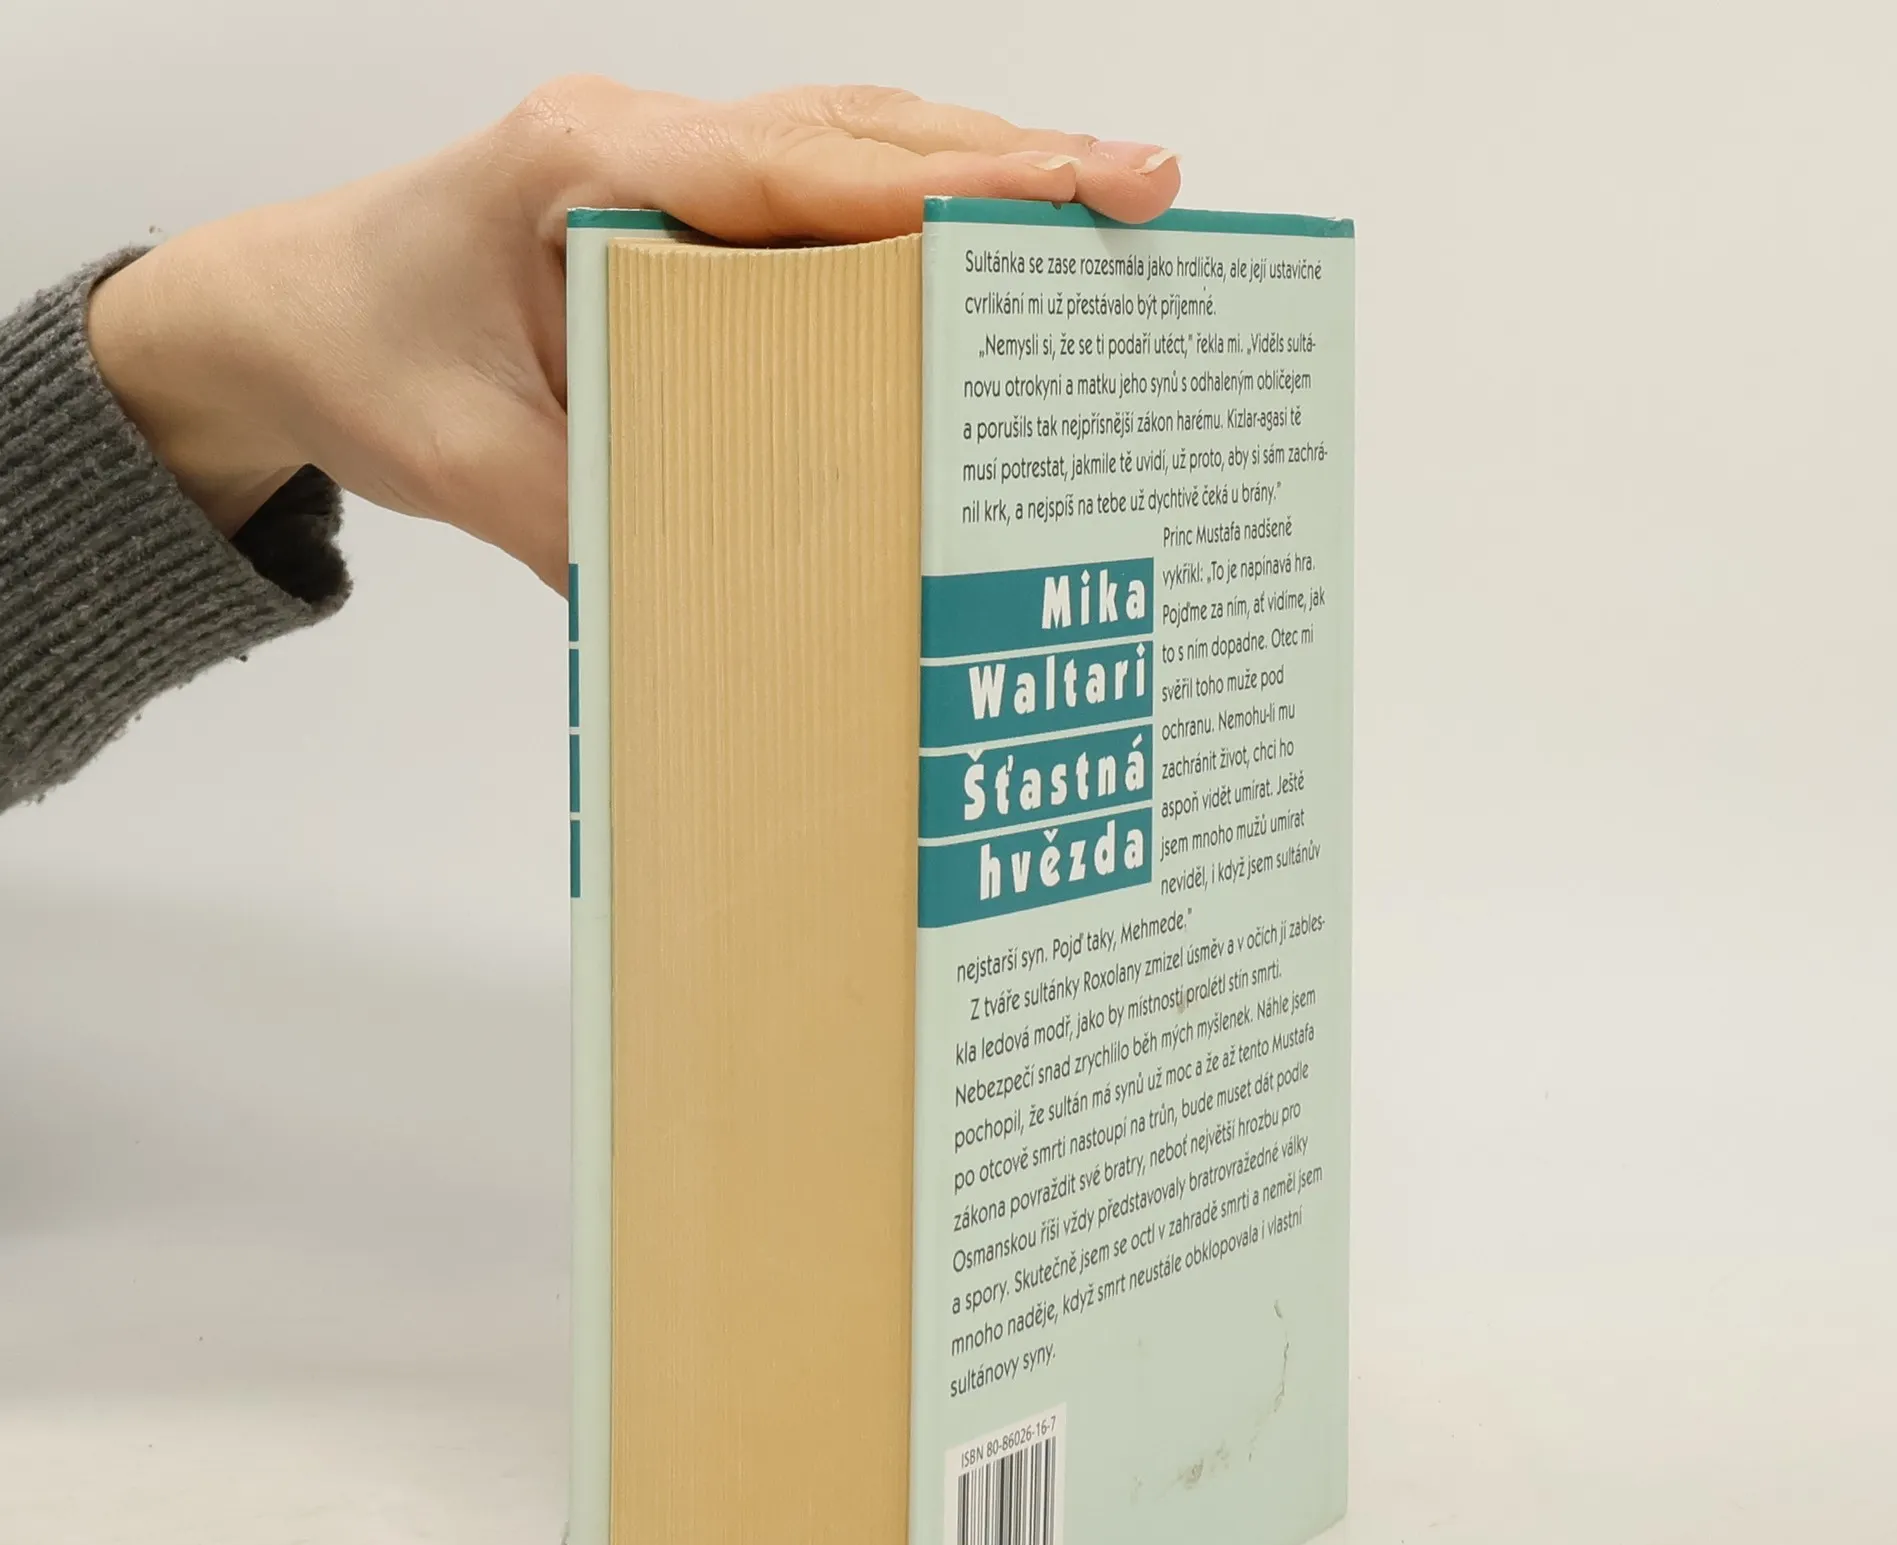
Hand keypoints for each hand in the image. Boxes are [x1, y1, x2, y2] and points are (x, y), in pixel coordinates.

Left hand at [85, 81, 1181, 589]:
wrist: (287, 314)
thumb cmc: (367, 362)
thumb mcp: (473, 469)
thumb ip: (605, 521)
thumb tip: (751, 598)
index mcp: (592, 170)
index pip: (808, 169)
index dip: (957, 184)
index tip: (1086, 190)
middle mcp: (641, 138)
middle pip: (858, 131)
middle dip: (1008, 161)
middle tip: (1145, 190)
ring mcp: (660, 156)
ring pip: (846, 138)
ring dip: (971, 170)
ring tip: (1097, 211)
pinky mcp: (672, 198)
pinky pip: (812, 181)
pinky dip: (907, 202)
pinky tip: (975, 246)